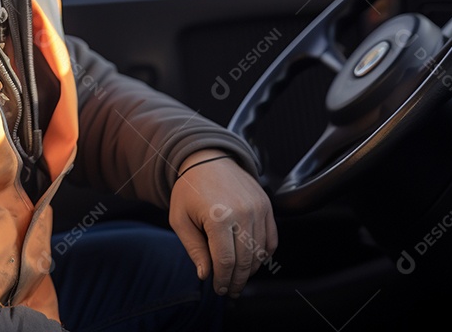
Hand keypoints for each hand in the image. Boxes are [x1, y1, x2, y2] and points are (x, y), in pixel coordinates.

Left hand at [168, 149, 277, 297]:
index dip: (222, 280)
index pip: (225, 261)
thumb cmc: (190, 189)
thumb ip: (193, 248)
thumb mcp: (180, 219)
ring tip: (238, 278)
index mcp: (218, 217)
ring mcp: (258, 208)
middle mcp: (243, 212)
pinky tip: (251, 262)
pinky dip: (263, 255)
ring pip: (260, 253)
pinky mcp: (266, 206)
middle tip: (229, 290)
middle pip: (246, 261)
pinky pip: (271, 239)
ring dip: (251, 271)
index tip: (218, 289)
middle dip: (237, 280)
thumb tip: (206, 275)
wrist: (207, 160)